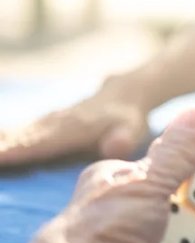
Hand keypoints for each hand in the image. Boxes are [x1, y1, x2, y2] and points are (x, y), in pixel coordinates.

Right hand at [0, 75, 151, 165]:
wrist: (125, 92)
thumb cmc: (128, 118)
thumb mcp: (133, 129)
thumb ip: (123, 139)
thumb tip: (116, 148)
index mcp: (73, 129)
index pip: (42, 143)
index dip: (20, 150)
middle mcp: (57, 123)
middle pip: (24, 138)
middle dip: (2, 146)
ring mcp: (51, 121)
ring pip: (21, 132)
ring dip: (2, 140)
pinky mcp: (48, 121)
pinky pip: (23, 130)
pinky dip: (7, 135)